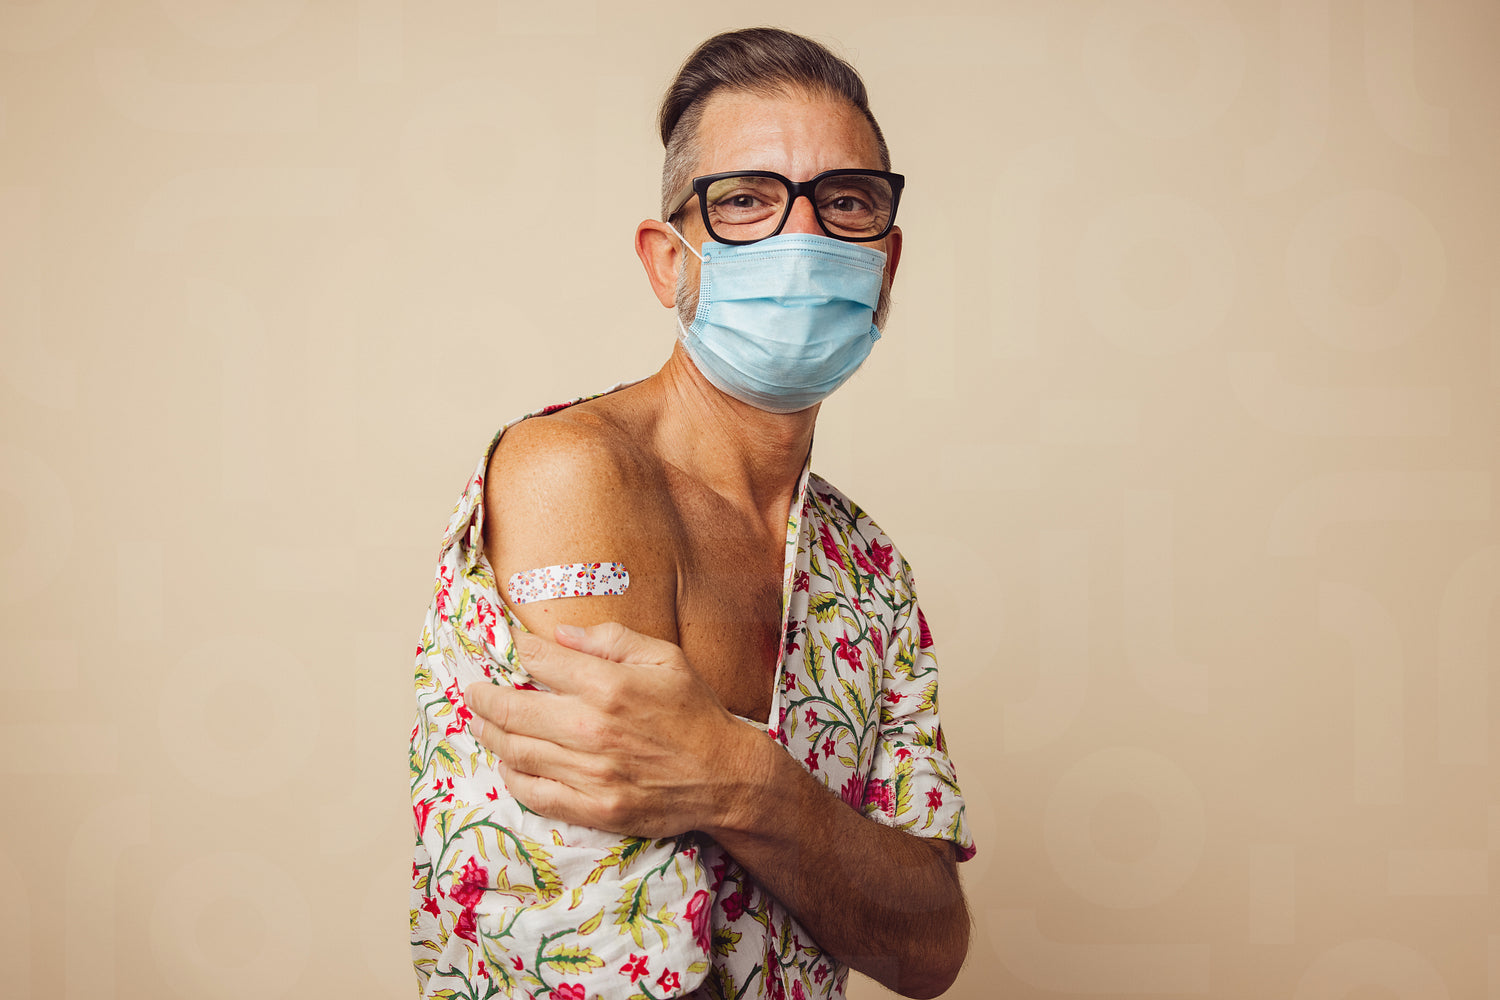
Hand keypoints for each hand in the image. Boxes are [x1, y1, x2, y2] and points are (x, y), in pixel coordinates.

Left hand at [464, 621, 763, 837]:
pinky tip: (507, 764)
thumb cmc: (696, 712)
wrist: (726, 776)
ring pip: (517, 751)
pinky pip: (536, 794)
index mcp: (609, 686)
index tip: (511, 646)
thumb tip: (560, 633)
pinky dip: (513, 777)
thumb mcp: (665, 658)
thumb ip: (611, 640)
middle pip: (514, 709)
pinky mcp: (594, 808)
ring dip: (490, 734)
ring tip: (480, 722)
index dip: (519, 649)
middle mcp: (592, 730)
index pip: (540, 660)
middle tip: (473, 691)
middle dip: (484, 696)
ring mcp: (591, 773)